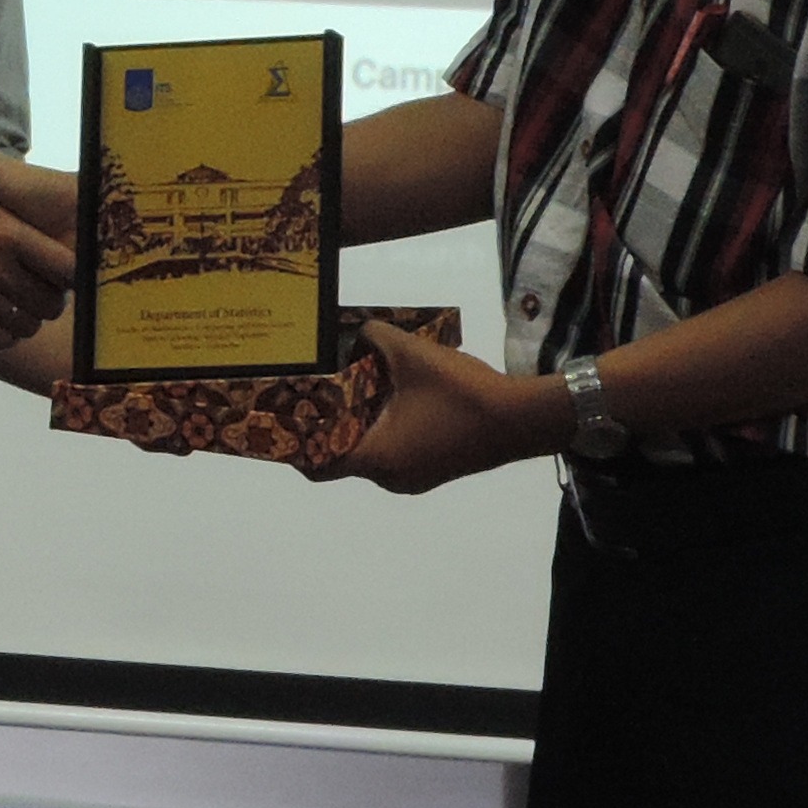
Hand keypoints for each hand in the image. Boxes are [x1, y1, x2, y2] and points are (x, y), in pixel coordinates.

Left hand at [308, 317, 562, 493]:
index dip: (296, 445)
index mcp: (378, 459)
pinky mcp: (435, 469)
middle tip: (319, 391)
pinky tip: (392, 396)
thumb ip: (376, 338)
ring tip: (353, 388)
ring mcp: (415, 477)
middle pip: (345, 455)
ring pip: (373, 452)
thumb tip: (359, 330)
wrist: (522, 419)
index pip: (319, 465)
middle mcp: (391, 478)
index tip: (285, 419)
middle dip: (330, 424)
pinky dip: (386, 429)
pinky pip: (397, 452)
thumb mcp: (412, 355)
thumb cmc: (461, 393)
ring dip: (361, 424)